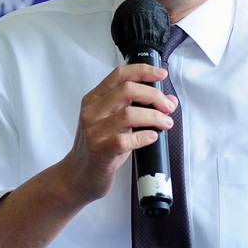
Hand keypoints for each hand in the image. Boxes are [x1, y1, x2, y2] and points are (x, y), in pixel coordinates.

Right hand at [61, 64, 178, 205]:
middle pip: (127, 90)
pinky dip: (144, 137)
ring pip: (129, 114)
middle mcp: (91, 111)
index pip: (119, 75)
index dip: (143, 71)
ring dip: (154, 117)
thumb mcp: (115, 123)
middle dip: (154, 95)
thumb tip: (169, 101)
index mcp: (94, 99)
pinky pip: (125, 139)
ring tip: (166, 123)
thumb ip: (137, 108)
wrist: (78, 176)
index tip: (161, 75)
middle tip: (168, 106)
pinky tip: (152, 137)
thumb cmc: (100, 148)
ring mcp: (93, 131)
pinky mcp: (99, 151)